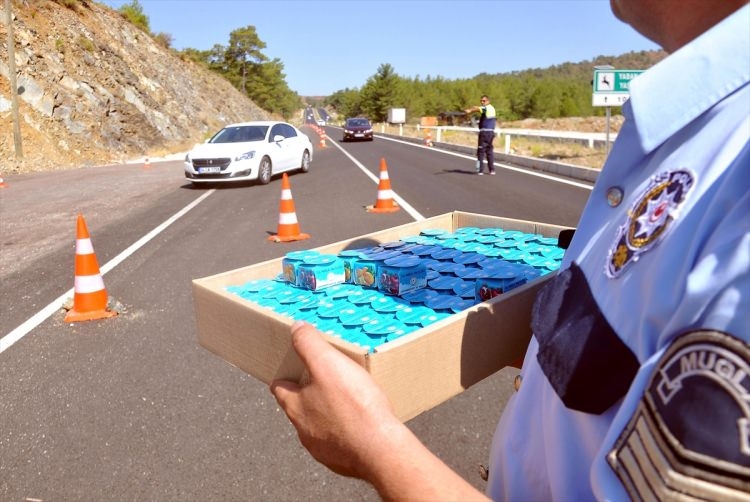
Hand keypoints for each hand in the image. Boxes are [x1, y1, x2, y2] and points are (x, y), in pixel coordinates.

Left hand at [271, 322, 489, 500]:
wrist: (379, 449)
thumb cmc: (353, 405)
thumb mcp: (328, 363)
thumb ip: (309, 344)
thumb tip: (295, 328)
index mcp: (295, 406)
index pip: (279, 389)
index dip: (285, 377)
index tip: (293, 370)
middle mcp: (303, 430)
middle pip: (299, 408)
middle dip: (309, 395)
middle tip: (326, 382)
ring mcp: (322, 449)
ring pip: (319, 427)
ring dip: (328, 415)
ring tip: (347, 402)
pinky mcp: (341, 460)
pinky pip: (339, 444)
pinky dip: (345, 433)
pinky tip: (361, 425)